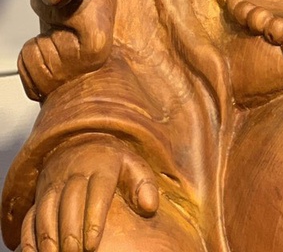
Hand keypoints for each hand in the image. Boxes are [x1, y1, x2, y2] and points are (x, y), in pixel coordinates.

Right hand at [21, 137, 157, 251]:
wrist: (82, 144)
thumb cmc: (113, 163)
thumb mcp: (133, 165)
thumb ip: (144, 184)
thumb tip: (150, 207)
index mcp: (101, 165)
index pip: (97, 190)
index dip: (93, 218)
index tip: (93, 244)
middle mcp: (73, 172)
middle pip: (69, 201)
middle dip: (70, 231)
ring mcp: (53, 184)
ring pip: (46, 209)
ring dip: (48, 235)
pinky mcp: (39, 195)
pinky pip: (30, 216)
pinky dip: (29, 236)